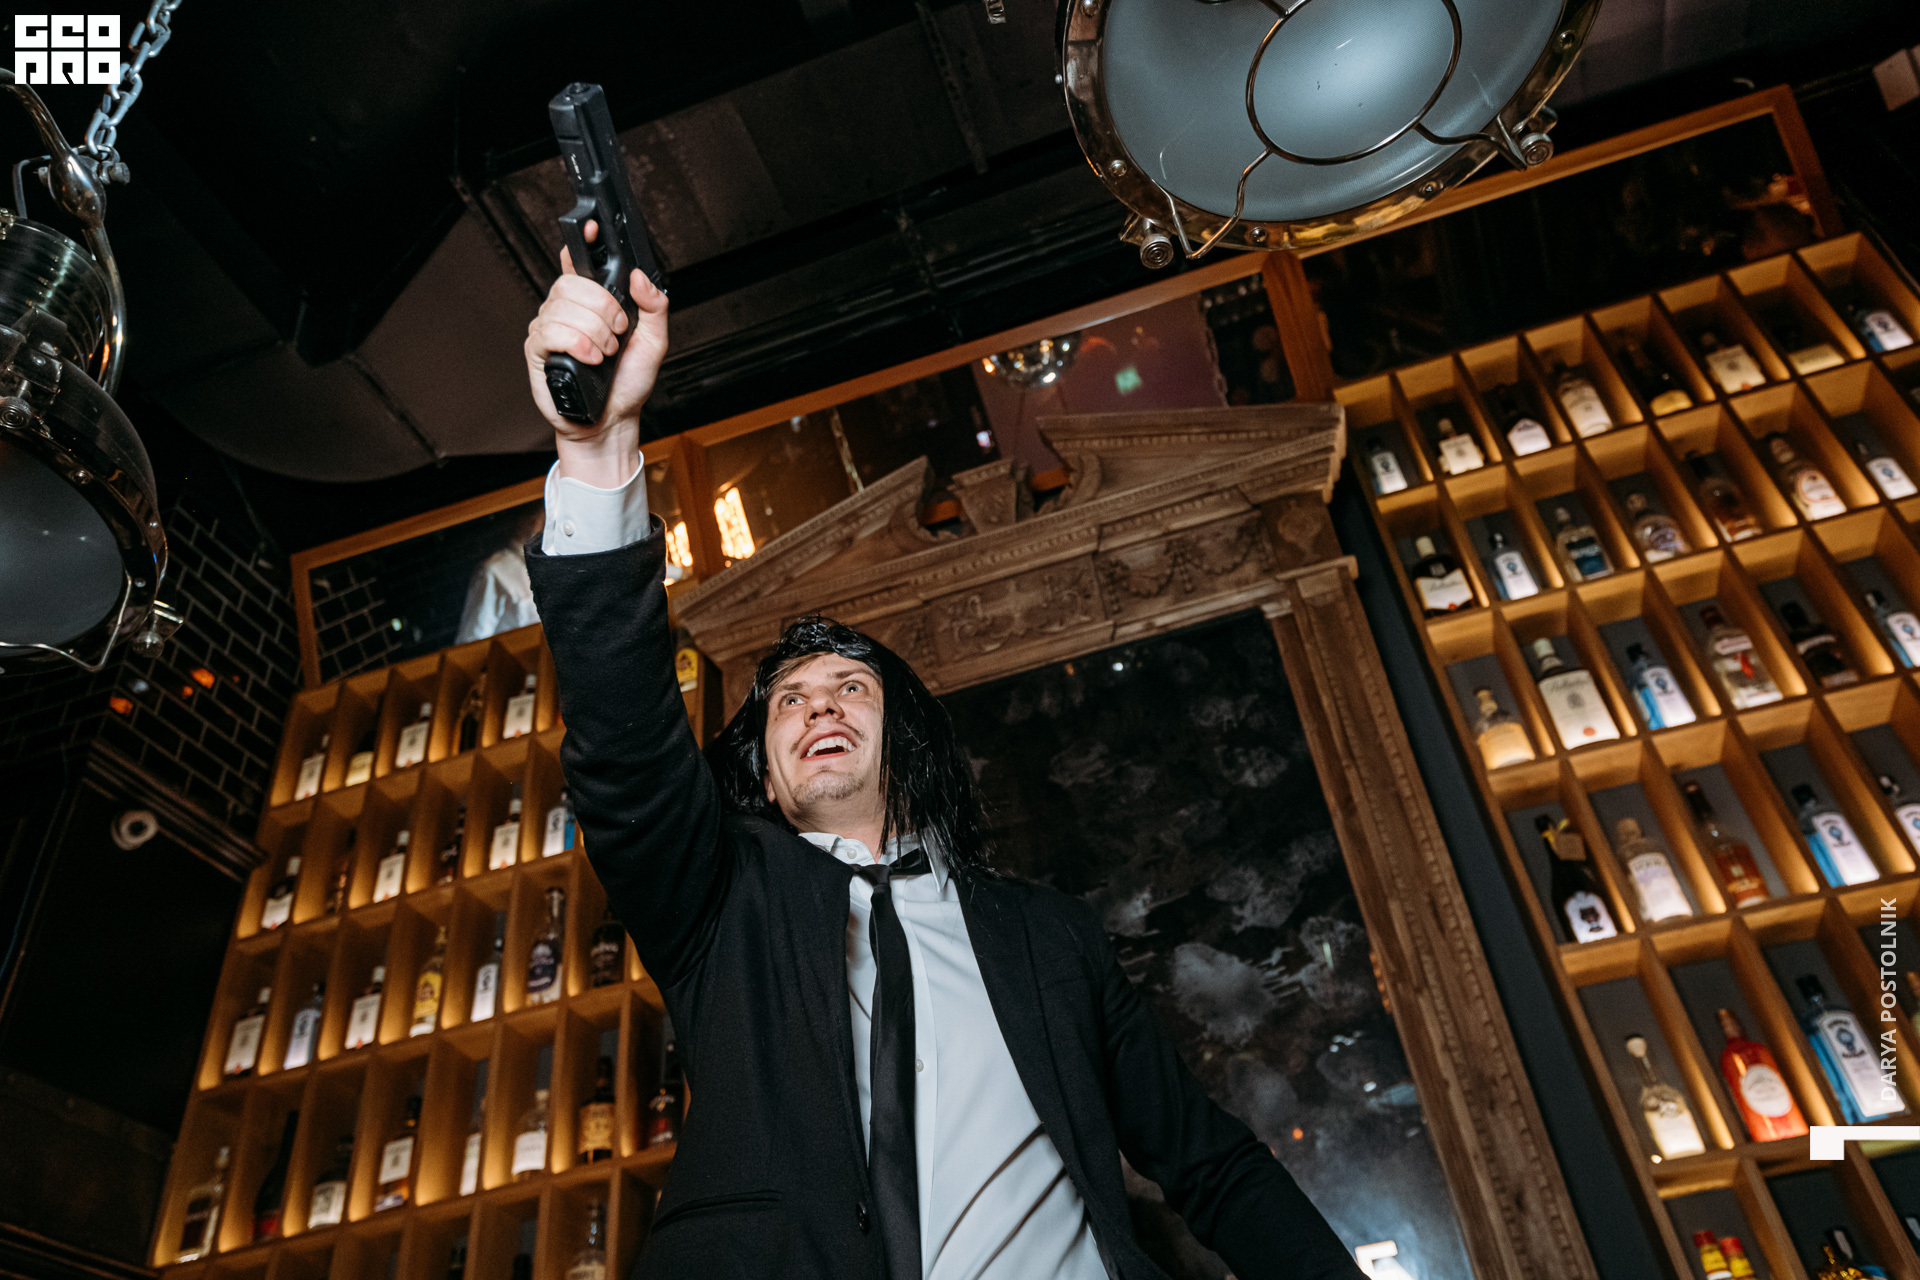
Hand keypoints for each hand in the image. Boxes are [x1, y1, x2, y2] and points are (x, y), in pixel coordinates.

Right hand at [524, 219, 668, 484]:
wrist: (612, 420)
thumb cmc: (628, 382)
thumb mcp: (655, 342)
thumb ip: (655, 306)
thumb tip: (640, 276)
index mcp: (592, 300)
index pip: (580, 259)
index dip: (584, 240)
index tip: (592, 227)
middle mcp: (567, 308)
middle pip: (575, 282)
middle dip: (606, 309)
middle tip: (618, 334)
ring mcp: (549, 326)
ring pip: (564, 306)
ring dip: (596, 333)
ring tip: (605, 353)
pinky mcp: (537, 350)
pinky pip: (552, 331)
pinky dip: (578, 344)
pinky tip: (591, 359)